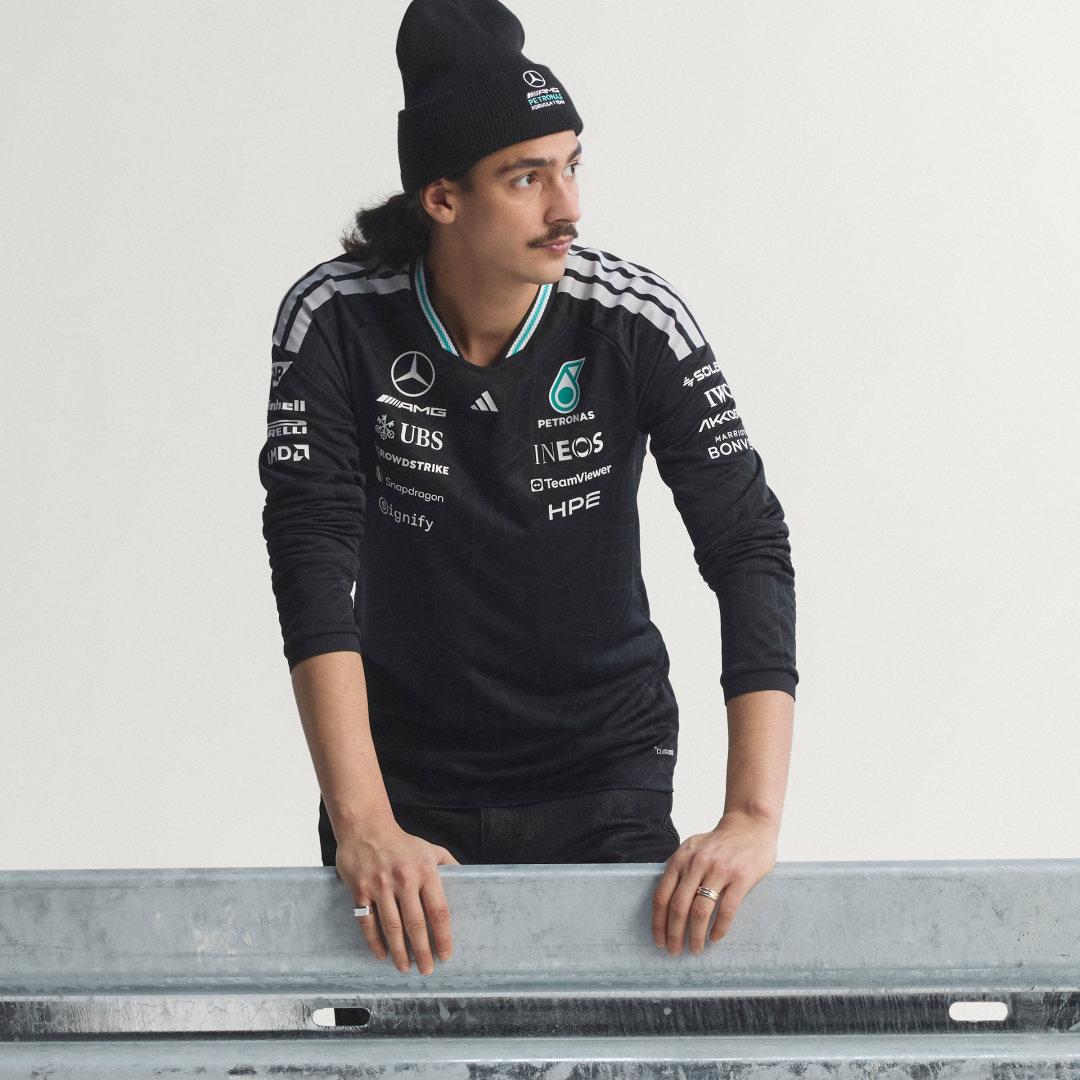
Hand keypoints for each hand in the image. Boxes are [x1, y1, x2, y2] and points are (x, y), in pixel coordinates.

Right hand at [336, 823, 458, 974]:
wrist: (366, 827)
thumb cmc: (402, 842)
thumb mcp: (430, 849)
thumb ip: (449, 865)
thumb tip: (469, 880)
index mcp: (425, 871)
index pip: (438, 911)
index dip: (443, 936)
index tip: (446, 954)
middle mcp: (404, 879)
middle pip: (416, 924)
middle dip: (422, 951)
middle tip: (427, 970)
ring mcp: (380, 885)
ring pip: (392, 927)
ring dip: (399, 952)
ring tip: (405, 967)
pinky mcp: (360, 890)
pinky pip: (368, 922)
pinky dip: (374, 942)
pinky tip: (382, 954)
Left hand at [651, 811, 777, 954]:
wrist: (750, 825)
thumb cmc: (719, 842)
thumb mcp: (692, 847)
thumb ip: (678, 867)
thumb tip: (663, 896)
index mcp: (681, 858)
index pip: (662, 896)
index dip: (658, 922)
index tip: (659, 940)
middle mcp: (696, 863)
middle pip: (678, 907)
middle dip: (674, 934)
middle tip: (675, 951)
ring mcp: (719, 870)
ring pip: (700, 911)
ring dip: (695, 935)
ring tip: (695, 948)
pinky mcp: (741, 877)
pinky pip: (726, 909)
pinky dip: (719, 928)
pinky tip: (715, 938)